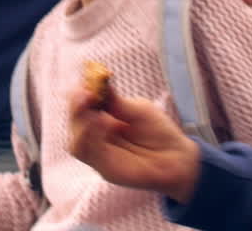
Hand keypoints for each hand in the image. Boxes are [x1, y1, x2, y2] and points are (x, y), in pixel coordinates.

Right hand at [67, 85, 200, 203]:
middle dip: (76, 107)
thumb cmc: (159, 132)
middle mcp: (97, 138)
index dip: (79, 96)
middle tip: (86, 93)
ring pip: (75, 142)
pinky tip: (101, 123)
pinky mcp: (105, 169)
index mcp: (103, 120)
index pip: (82, 108)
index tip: (85, 83)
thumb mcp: (139, 110)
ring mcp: (99, 155)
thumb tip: (98, 82)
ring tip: (92, 108)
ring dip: (80, 124)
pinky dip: (90, 137)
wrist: (177, 157)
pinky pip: (89, 155)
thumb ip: (117, 102)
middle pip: (74, 124)